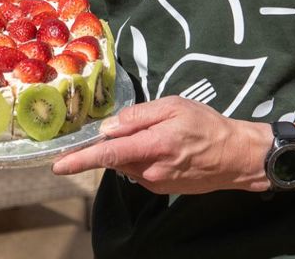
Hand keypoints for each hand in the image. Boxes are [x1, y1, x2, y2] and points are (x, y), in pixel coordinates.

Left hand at [51, 96, 270, 194]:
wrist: (236, 156)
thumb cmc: (207, 125)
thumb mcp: (174, 106)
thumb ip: (139, 116)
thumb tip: (109, 127)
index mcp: (153, 146)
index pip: (108, 154)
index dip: (80, 160)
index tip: (58, 165)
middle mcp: (150, 170)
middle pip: (116, 158)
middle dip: (112, 144)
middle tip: (129, 126)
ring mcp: (156, 182)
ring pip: (127, 164)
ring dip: (129, 149)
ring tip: (158, 133)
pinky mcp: (162, 188)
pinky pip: (140, 170)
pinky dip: (141, 156)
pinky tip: (163, 145)